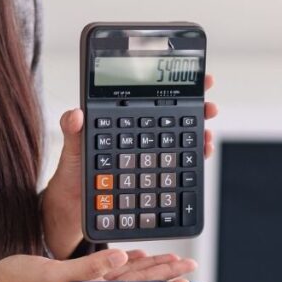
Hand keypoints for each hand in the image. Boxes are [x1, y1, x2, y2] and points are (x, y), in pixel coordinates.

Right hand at [0, 249, 197, 281]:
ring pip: (129, 280)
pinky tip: (138, 255)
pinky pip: (111, 273)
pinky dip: (128, 264)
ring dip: (152, 270)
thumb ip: (90, 269)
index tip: (182, 281)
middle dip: (166, 277)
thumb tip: (121, 259)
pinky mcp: (80, 279)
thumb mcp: (56, 274)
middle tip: (189, 265)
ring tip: (174, 260)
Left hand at [41, 75, 217, 257]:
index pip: (151, 98)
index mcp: (123, 123)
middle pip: (174, 117)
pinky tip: (201, 154)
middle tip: (209, 106)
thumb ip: (72, 130)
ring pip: (181, 140)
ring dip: (199, 135)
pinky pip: (178, 166)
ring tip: (207, 134)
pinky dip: (193, 160)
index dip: (174, 86)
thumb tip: (76, 114)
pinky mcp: (155, 176)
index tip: (193, 77)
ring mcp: (150, 156)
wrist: (75, 205)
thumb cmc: (72, 173)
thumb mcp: (71, 149)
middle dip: (196, 108)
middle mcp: (141, 136)